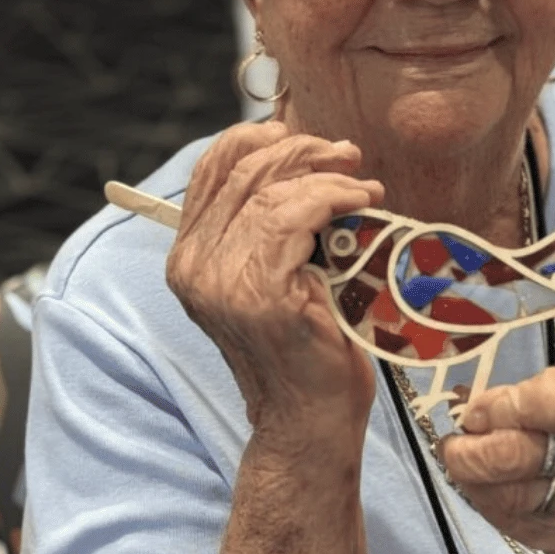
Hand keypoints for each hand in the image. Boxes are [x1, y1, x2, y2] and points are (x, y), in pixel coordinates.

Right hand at [167, 121, 385, 452]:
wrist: (309, 417)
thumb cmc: (307, 340)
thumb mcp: (280, 270)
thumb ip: (272, 222)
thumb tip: (310, 156)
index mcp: (190, 255)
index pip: (213, 168)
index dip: (257, 138)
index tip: (302, 136)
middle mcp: (193, 266)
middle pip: (244, 171)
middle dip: (302, 150)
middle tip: (347, 155)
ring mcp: (220, 281)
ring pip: (271, 192)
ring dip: (326, 176)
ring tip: (364, 186)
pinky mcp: (258, 293)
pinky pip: (294, 217)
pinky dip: (334, 198)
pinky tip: (363, 202)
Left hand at [440, 360, 554, 553]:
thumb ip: (531, 390)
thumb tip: (474, 410)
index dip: (507, 406)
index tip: (476, 410)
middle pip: (529, 456)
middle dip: (478, 452)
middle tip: (454, 445)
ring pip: (517, 499)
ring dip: (476, 482)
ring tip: (461, 464)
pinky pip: (522, 528)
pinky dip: (492, 506)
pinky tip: (484, 489)